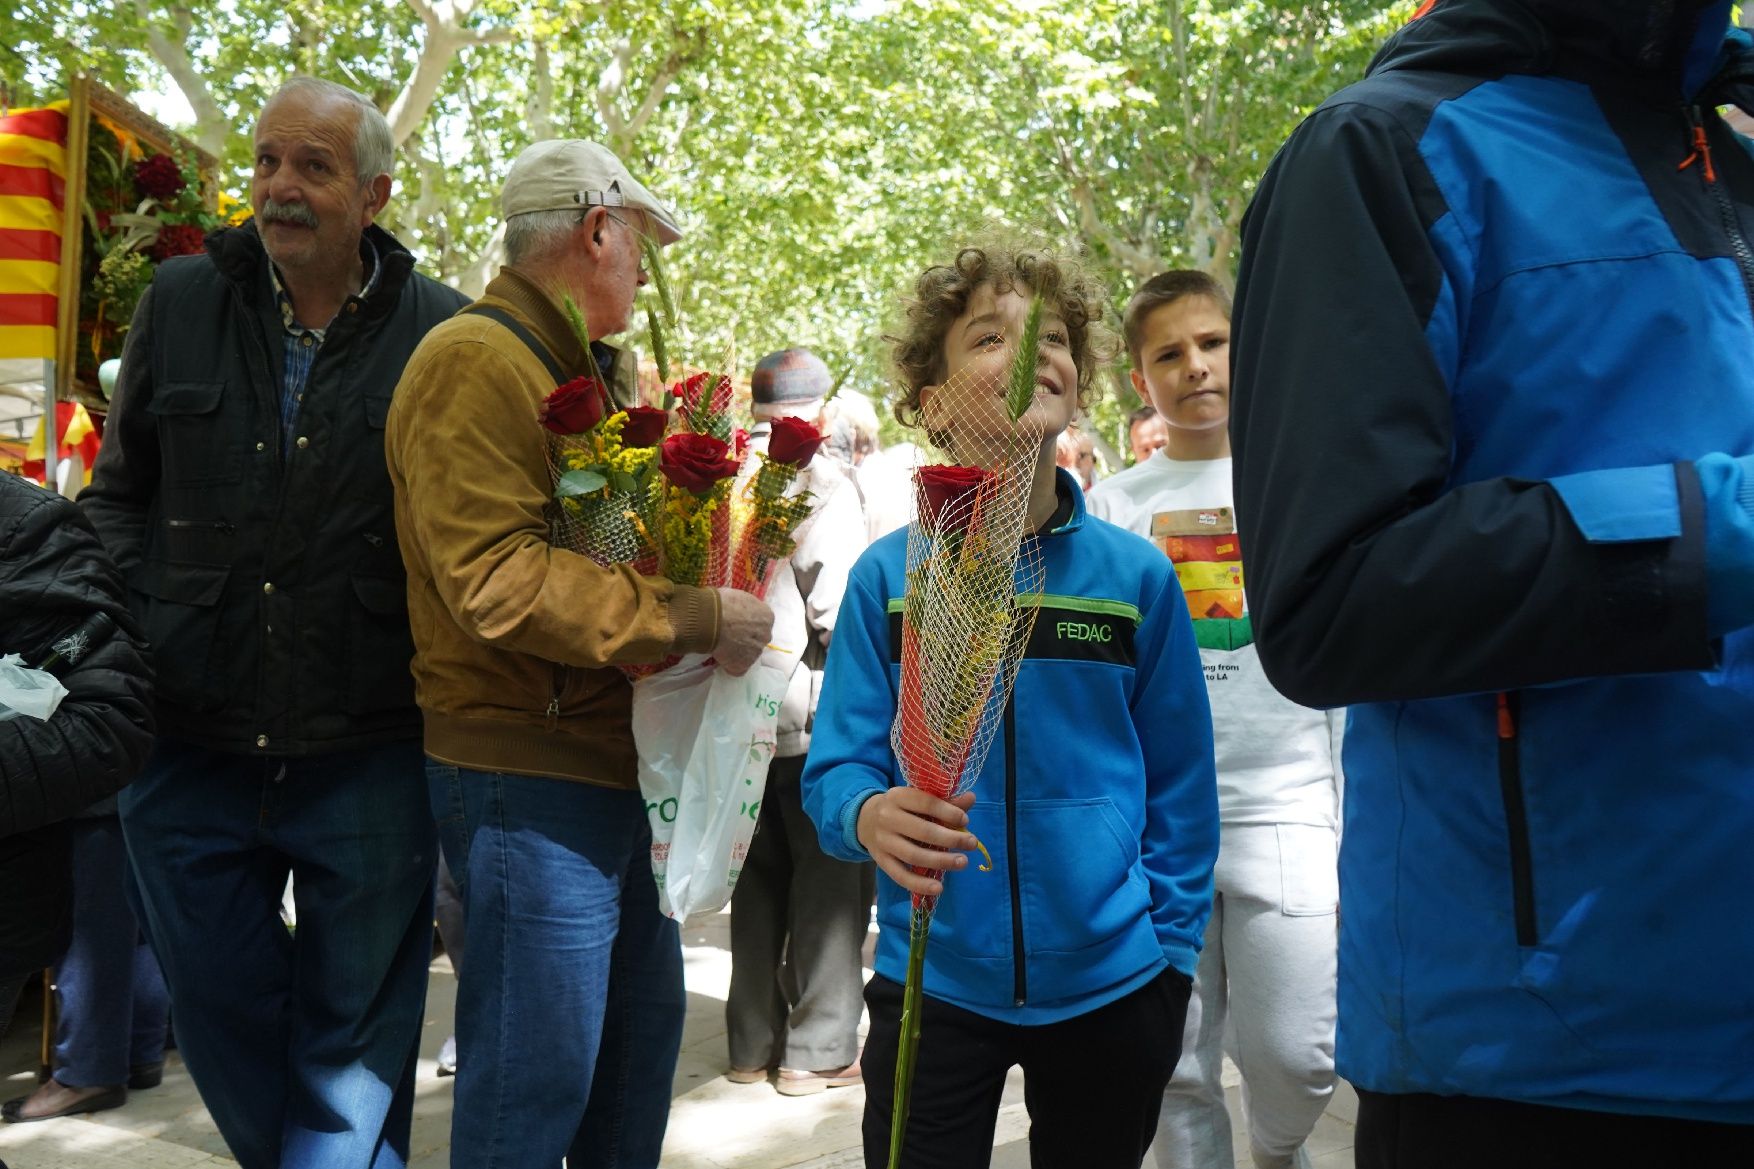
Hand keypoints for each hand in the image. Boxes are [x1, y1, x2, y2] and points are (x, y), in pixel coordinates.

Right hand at [713, 588, 774, 676]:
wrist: (711, 619)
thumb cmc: (722, 603)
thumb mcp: (739, 597)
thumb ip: (744, 608)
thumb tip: (737, 611)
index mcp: (767, 616)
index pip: (761, 623)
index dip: (747, 624)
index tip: (736, 623)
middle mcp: (766, 635)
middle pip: (757, 639)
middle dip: (745, 639)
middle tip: (729, 635)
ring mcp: (755, 653)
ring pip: (748, 655)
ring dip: (737, 652)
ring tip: (720, 645)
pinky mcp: (742, 666)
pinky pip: (736, 668)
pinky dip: (728, 665)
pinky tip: (719, 655)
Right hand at [857, 789, 978, 896]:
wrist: (865, 820)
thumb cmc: (901, 808)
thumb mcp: (917, 798)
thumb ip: (944, 801)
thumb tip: (971, 799)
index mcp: (898, 796)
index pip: (926, 803)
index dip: (948, 812)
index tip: (965, 820)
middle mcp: (887, 817)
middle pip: (922, 832)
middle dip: (951, 838)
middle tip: (972, 843)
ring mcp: (883, 841)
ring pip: (913, 855)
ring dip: (941, 861)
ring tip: (962, 862)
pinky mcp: (881, 861)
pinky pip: (900, 876)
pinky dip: (919, 884)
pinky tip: (939, 888)